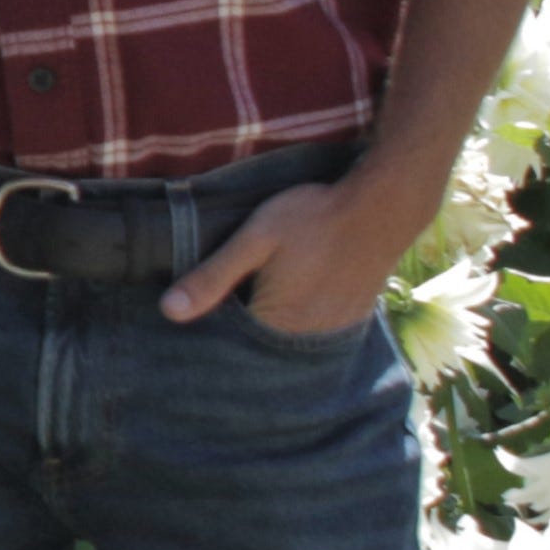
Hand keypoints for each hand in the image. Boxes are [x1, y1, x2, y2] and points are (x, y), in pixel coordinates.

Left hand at [163, 176, 420, 339]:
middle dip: (240, 324)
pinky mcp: (351, 318)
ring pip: (286, 335)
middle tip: (238, 287)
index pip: (229, 340)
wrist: (380, 207)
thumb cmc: (313, 218)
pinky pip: (313, 328)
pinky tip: (294, 291)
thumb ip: (213, 276)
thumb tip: (169, 312)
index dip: (213, 322)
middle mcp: (306, 337)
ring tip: (266, 288)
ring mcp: (332, 330)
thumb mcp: (254, 239)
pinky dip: (298, 316)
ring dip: (271, 320)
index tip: (203, 303)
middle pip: (258, 341)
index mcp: (276, 323)